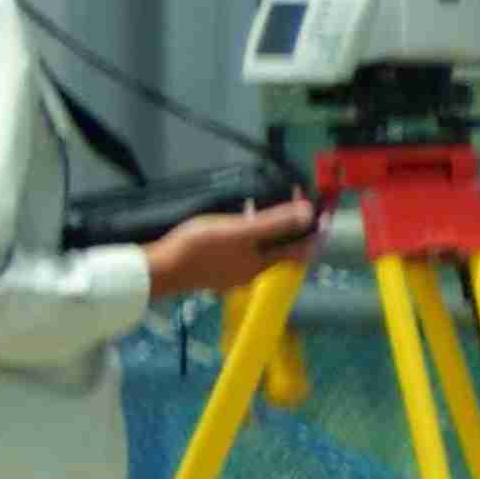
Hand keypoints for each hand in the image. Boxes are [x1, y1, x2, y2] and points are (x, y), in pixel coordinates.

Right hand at [142, 199, 321, 303]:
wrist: (160, 270)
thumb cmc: (199, 248)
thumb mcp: (239, 230)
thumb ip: (274, 223)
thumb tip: (309, 214)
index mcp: (262, 264)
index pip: (300, 249)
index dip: (313, 230)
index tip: (320, 211)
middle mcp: (252, 273)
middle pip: (282, 250)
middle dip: (290, 228)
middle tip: (292, 204)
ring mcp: (232, 274)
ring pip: (261, 252)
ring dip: (268, 232)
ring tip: (263, 209)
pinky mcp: (215, 271)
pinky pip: (241, 253)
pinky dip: (248, 239)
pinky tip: (235, 227)